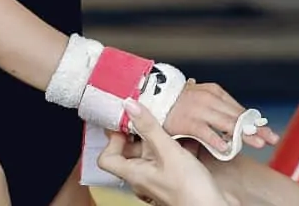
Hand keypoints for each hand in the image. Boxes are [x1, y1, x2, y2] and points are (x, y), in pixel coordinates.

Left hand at [99, 99, 232, 205]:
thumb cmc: (191, 192)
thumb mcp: (169, 152)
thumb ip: (149, 128)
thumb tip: (130, 107)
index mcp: (135, 174)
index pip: (107, 157)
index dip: (112, 139)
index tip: (124, 121)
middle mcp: (144, 178)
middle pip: (130, 151)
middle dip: (139, 132)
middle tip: (149, 115)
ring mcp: (159, 178)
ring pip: (151, 152)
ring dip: (159, 136)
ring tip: (169, 123)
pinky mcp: (174, 177)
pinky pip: (168, 157)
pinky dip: (174, 145)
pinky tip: (187, 137)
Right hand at [164, 79, 279, 154]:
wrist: (152, 97)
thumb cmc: (179, 102)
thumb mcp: (201, 100)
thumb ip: (218, 109)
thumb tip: (239, 121)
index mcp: (214, 92)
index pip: (239, 109)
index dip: (254, 122)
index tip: (267, 131)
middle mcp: (209, 99)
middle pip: (237, 117)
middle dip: (255, 129)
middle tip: (271, 138)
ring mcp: (198, 110)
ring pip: (226, 124)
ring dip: (243, 135)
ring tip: (258, 144)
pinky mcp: (187, 120)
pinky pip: (205, 132)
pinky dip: (217, 140)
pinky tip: (226, 149)